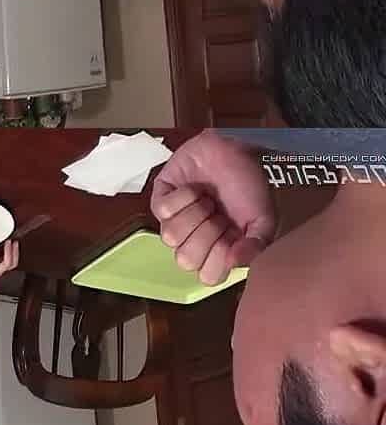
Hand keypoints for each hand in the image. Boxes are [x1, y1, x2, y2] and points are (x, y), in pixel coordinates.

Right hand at [0, 240, 19, 280]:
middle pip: (6, 264)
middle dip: (8, 252)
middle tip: (8, 242)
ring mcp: (2, 269)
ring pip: (12, 263)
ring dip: (15, 252)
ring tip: (14, 242)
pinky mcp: (5, 266)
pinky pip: (14, 261)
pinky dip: (15, 252)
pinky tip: (14, 244)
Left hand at [150, 129, 275, 284]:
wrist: (236, 148)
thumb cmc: (249, 184)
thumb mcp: (264, 219)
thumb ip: (256, 246)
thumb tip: (235, 263)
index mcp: (217, 251)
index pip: (208, 276)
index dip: (219, 258)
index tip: (232, 235)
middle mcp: (193, 241)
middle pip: (185, 260)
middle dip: (206, 234)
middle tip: (219, 215)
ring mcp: (174, 221)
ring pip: (170, 237)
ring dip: (195, 214)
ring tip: (207, 199)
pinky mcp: (160, 200)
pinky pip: (162, 211)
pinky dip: (183, 197)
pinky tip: (194, 188)